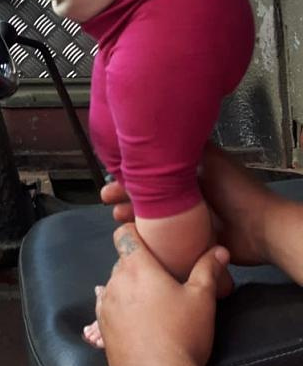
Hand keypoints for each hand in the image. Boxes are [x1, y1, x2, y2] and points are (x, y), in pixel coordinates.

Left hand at [95, 224, 229, 365]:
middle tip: (160, 276)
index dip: (134, 232)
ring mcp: (106, 307)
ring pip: (114, 286)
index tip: (148, 238)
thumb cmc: (183, 335)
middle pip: (122, 262)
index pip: (124, 234)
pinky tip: (133, 319)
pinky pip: (108, 309)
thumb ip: (208, 269)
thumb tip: (220, 250)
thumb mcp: (202, 299)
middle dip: (139, 265)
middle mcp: (115, 282)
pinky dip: (119, 308)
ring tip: (150, 302)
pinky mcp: (102, 331)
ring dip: (128, 288)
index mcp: (137, 267)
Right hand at [100, 145, 275, 267]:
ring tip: (116, 217)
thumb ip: (187, 145)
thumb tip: (158, 125)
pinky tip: (133, 234)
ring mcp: (189, 218)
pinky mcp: (191, 241)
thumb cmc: (234, 191)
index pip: (153, 169)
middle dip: (126, 193)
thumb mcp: (209, 159)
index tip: (112, 172)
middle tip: (106, 198)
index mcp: (190, 172)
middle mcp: (187, 193)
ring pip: (153, 215)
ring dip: (133, 214)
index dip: (132, 170)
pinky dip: (148, 235)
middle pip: (150, 192)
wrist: (259, 228)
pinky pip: (164, 237)